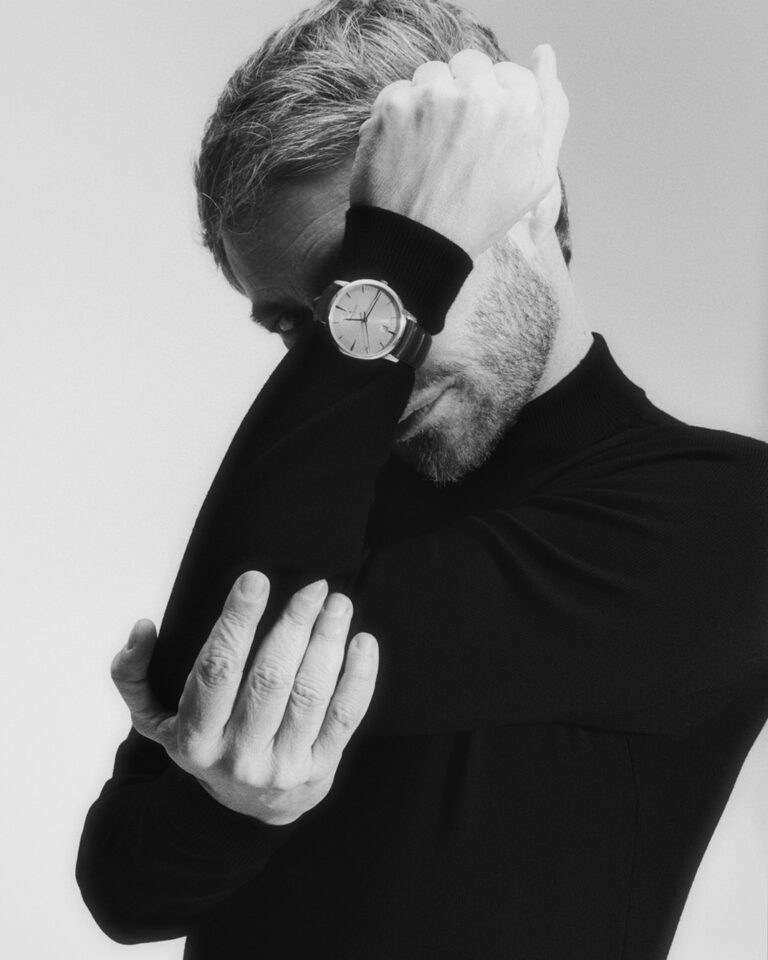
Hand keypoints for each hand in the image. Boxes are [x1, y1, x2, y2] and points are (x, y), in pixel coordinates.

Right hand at [110, 573, 378, 824]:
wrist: (244, 810)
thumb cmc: (204, 744)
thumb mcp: (154, 719)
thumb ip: (133, 674)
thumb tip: (143, 627)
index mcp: (195, 737)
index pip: (218, 669)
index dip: (237, 621)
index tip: (255, 579)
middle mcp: (239, 754)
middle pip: (271, 678)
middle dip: (295, 625)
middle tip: (314, 586)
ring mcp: (283, 765)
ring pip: (311, 693)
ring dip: (328, 642)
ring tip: (338, 604)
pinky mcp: (320, 768)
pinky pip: (345, 716)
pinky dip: (358, 676)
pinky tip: (362, 642)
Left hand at [349, 45, 568, 259]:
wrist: (418, 247)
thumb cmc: (480, 217)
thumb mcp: (536, 176)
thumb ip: (551, 111)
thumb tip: (545, 53)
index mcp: (521, 109)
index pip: (510, 74)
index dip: (496, 106)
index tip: (483, 138)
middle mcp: (479, 94)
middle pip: (471, 65)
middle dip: (464, 94)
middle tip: (455, 144)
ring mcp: (433, 97)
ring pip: (432, 73)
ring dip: (429, 101)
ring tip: (429, 149)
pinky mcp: (393, 105)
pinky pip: (398, 91)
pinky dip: (398, 118)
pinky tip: (404, 152)